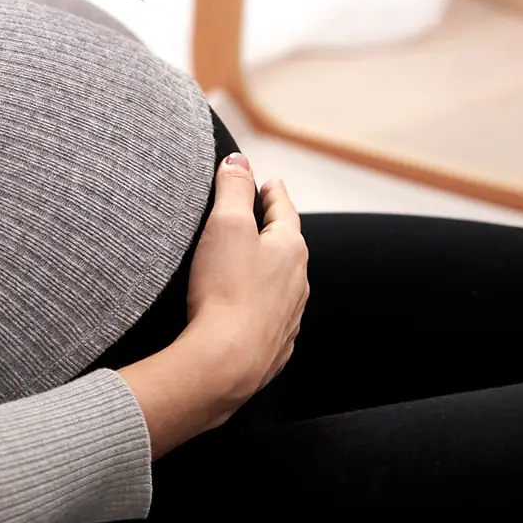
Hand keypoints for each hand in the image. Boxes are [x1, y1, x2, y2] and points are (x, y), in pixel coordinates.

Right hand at [117, 153, 308, 457]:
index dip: (273, 193)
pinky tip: (249, 309)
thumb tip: (239, 159)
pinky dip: (261, 305)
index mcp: (290, 248)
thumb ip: (233, 188)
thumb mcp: (226, 224)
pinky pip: (271, 317)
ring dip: (269, 270)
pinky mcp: (273, 346)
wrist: (226, 362)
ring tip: (253, 263)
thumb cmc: (225, 289)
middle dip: (274, 230)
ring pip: (283, 284)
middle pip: (287, 247)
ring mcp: (288, 317)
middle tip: (260, 217)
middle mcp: (297, 282)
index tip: (270, 183)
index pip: (284, 210)